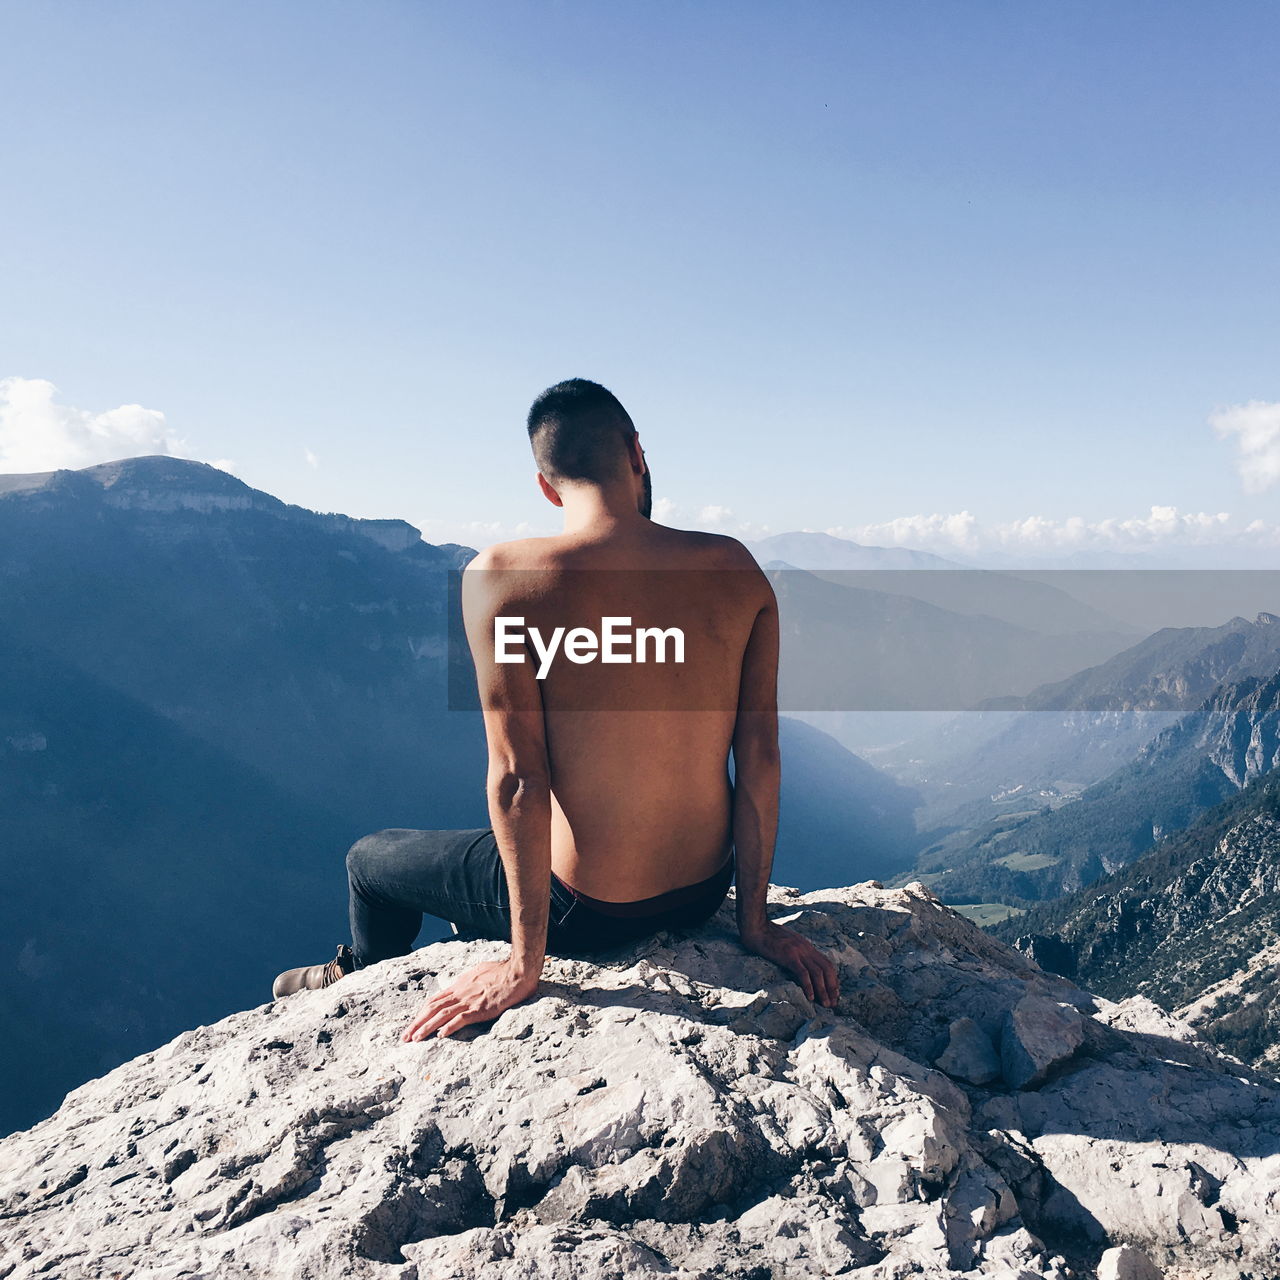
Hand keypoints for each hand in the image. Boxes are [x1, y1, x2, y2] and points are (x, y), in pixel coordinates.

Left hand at [401, 959, 539, 1041]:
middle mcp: (460, 993)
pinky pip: (461, 1019)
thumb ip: (470, 981)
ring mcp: (469, 1001)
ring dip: (426, 1027)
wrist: (517, 971)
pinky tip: (440, 1035)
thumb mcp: (480, 972)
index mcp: (460, 985)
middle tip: (405, 1037)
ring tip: (415, 1039)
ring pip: (442, 1015)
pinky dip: (449, 1027)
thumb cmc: (503, 971)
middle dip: (417, 1023)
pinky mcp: (480, 1009)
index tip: (413, 1024)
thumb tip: (464, 985)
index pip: (435, 1000)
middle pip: (433, 1008)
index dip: (421, 1013)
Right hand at [740, 919, 839, 1007]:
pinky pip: (803, 973)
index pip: (827, 964)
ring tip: (825, 1004)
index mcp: (807, 946)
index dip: (833, 979)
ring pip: (817, 973)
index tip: (834, 993)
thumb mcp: (789, 942)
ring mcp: (798, 952)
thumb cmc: (768, 936)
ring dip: (823, 990)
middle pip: (826, 969)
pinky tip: (810, 997)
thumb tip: (802, 964)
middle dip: (832, 987)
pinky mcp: (789, 956)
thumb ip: (797, 951)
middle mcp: (806, 949)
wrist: (757, 927)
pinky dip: (809, 986)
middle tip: (833, 1003)